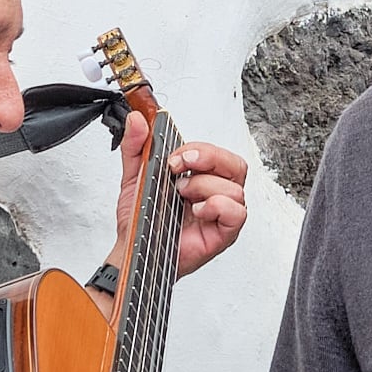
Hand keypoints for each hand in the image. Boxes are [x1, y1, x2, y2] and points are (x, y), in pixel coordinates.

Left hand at [103, 117, 248, 296]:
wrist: (133, 251)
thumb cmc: (141, 221)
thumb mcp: (134, 177)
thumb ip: (136, 147)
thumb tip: (138, 121)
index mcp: (199, 178)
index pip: (217, 153)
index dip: (199, 149)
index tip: (173, 157)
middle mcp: (214, 194)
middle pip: (235, 165)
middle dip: (208, 158)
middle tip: (179, 167)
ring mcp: (221, 214)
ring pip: (235, 188)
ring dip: (204, 187)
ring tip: (182, 197)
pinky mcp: (223, 234)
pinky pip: (237, 213)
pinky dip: (217, 206)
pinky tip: (197, 211)